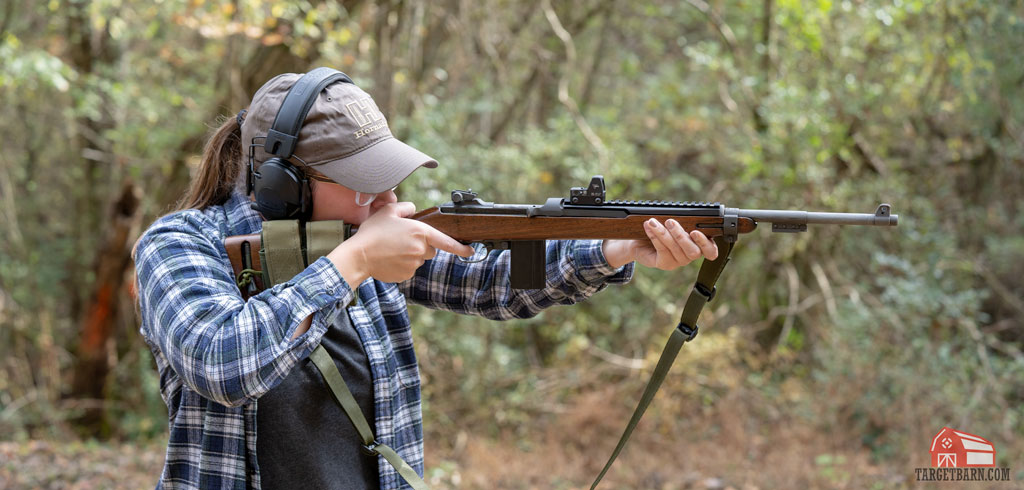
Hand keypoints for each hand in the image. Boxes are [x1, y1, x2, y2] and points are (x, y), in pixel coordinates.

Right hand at [327, 202, 474, 283]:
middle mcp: (421, 250)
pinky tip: (389, 259)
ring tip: (391, 249)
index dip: (461, 247)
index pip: (446, 242)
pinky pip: (409, 269)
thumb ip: (406, 207)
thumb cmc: (373, 233)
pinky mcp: (406, 275)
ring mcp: (414, 264)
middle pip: (429, 249)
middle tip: (400, 240)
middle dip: (420, 245)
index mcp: (420, 232)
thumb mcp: (388, 212)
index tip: (471, 251)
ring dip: (410, 255)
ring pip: (418, 260)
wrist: (359, 256)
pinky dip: (402, 265)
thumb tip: (414, 210)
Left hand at [603, 219, 718, 269]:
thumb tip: (681, 214)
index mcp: (699, 244)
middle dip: (681, 236)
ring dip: (663, 233)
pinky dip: (655, 237)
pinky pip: (662, 250)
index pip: (711, 251)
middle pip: (693, 252)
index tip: (695, 232)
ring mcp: (678, 262)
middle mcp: (691, 255)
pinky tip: (649, 228)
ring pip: (675, 249)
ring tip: (653, 221)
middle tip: (670, 222)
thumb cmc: (662, 228)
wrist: (642, 240)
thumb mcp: (674, 223)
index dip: (706, 244)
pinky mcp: (665, 264)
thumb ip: (682, 221)